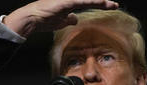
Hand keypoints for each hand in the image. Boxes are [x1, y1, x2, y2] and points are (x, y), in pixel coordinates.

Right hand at [4, 0, 119, 37]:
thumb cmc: (43, 19)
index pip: (87, 2)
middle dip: (102, 3)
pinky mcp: (68, 1)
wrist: (32, 18)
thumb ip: (69, 19)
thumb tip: (76, 19)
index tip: (110, 6)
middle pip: (89, 1)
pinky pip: (85, 1)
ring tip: (113, 5)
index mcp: (69, 2)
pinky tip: (104, 3)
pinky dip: (96, 2)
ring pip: (89, 0)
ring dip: (101, 2)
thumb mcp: (60, 21)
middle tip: (115, 6)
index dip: (99, 4)